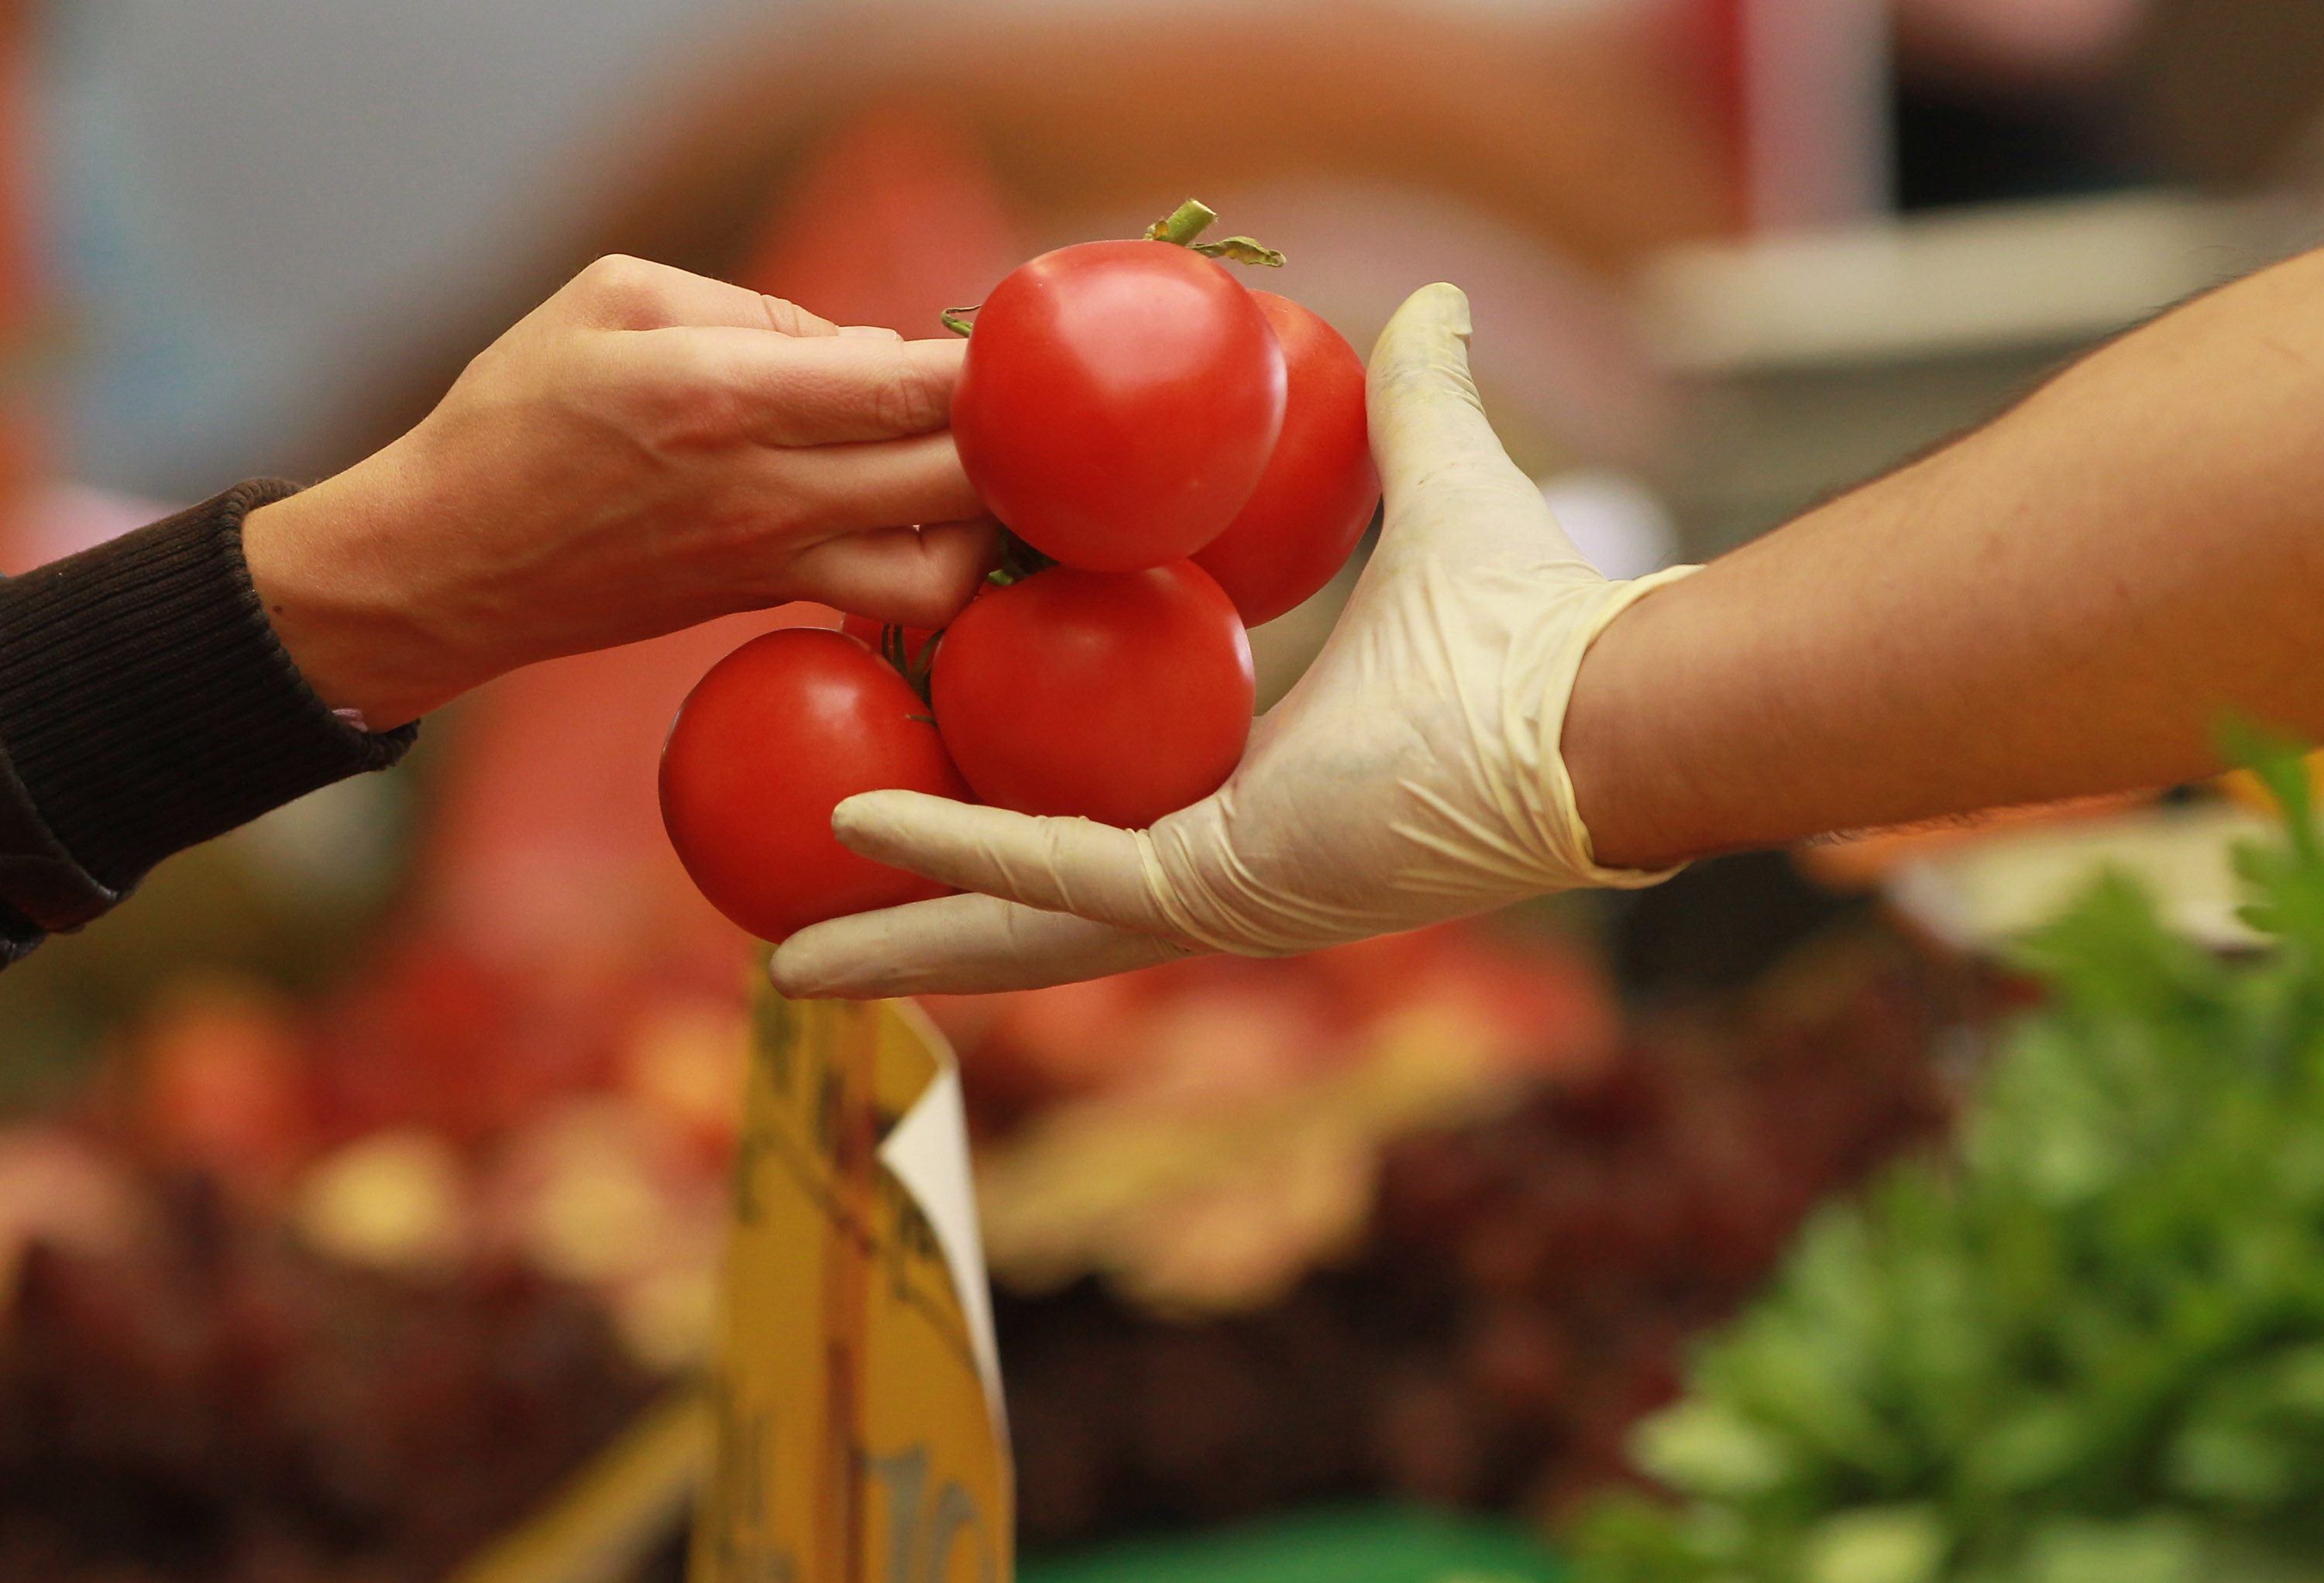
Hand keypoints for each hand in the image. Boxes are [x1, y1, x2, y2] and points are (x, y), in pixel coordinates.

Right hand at [241, 255, 991, 726]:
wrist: (451, 560)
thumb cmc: (521, 410)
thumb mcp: (617, 299)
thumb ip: (760, 308)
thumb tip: (878, 351)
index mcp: (728, 397)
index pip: (908, 388)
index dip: (987, 370)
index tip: (1016, 347)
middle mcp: (768, 493)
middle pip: (956, 485)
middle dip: (1015, 445)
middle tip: (1026, 409)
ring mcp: (777, 563)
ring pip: (945, 574)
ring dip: (990, 527)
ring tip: (986, 473)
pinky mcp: (773, 601)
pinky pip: (893, 599)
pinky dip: (939, 562)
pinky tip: (936, 514)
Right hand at [769, 282, 1694, 997]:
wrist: (1594, 705)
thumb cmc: (1528, 624)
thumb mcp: (1432, 495)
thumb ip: (1412, 404)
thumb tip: (1431, 300)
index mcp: (1245, 794)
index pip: (1090, 814)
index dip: (995, 813)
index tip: (903, 780)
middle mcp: (1218, 867)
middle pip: (1031, 906)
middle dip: (918, 925)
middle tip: (803, 935)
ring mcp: (1213, 895)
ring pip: (1021, 923)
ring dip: (901, 932)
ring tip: (782, 954)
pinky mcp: (1214, 891)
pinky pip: (1054, 870)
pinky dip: (952, 852)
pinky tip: (853, 830)